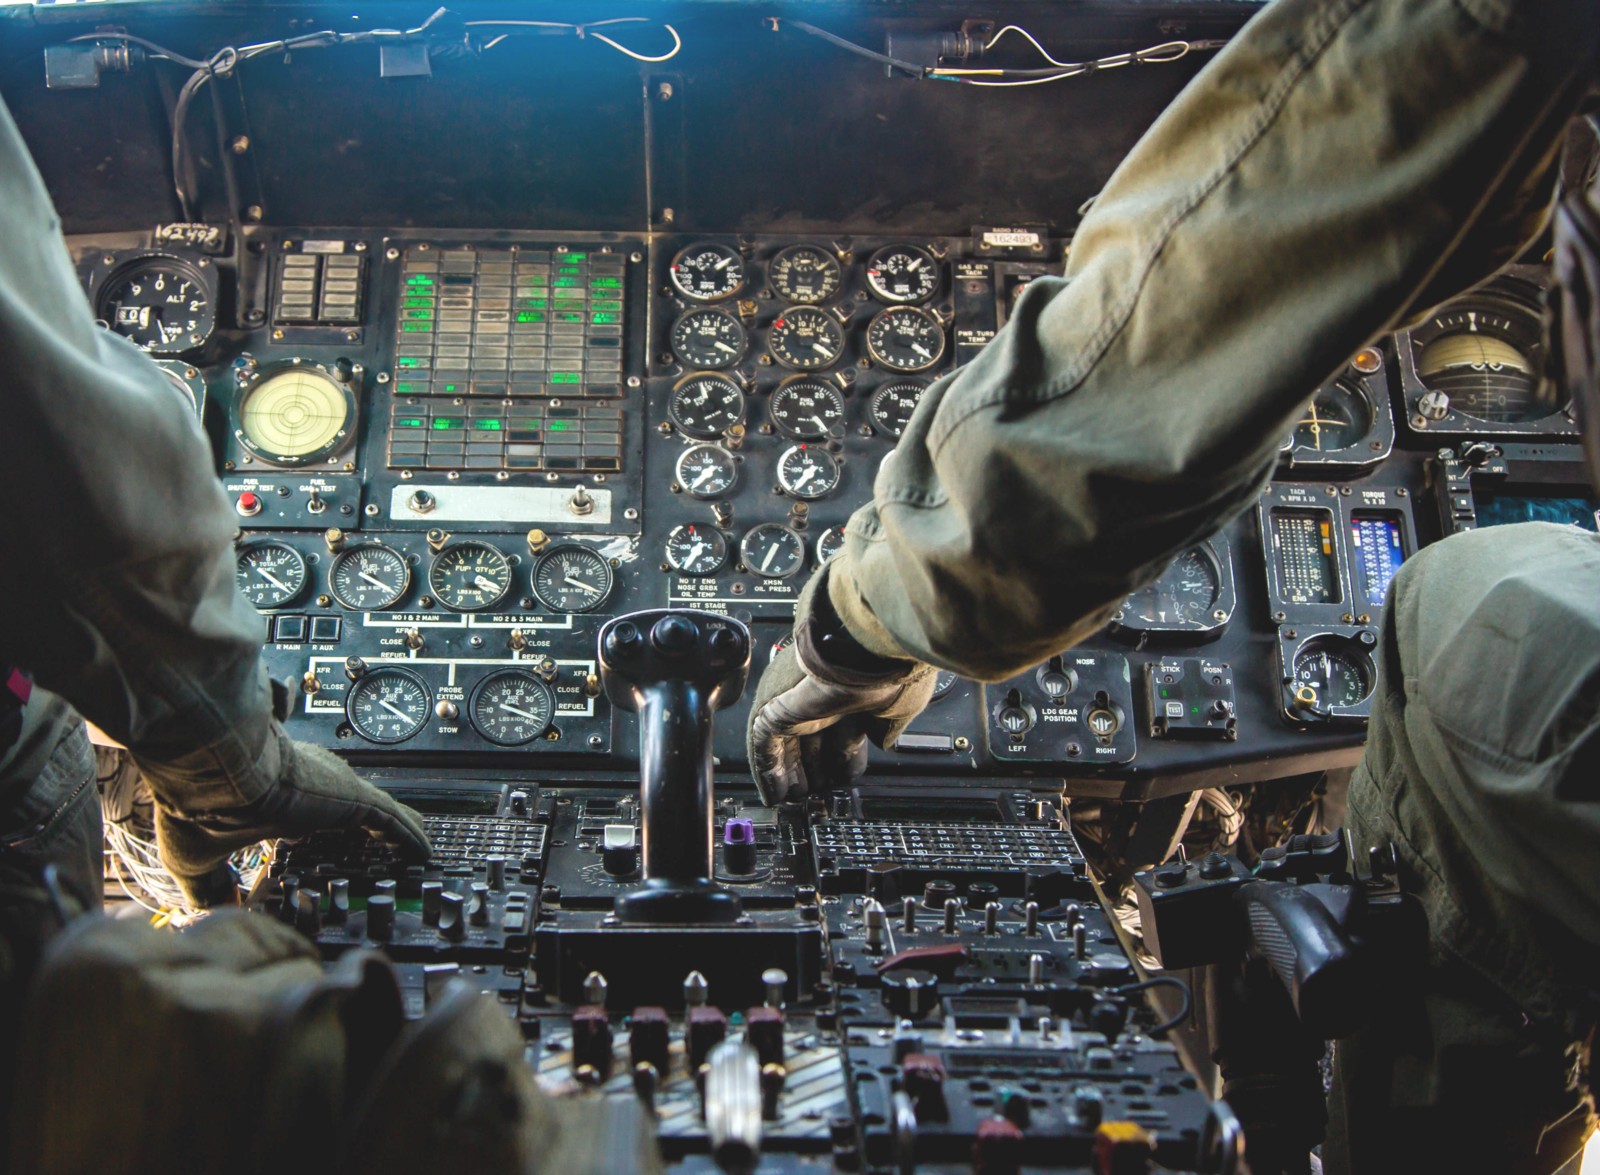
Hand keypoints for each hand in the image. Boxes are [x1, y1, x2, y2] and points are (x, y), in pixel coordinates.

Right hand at [155, 739, 430, 906]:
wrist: (217, 769)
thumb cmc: (202, 804)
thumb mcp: (194, 856)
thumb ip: (206, 885)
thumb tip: (209, 910)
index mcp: (270, 793)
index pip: (301, 813)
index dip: (313, 832)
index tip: (319, 852)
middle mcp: (308, 784)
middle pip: (346, 809)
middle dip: (360, 831)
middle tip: (378, 858)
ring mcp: (335, 788)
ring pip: (376, 812)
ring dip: (394, 833)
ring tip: (409, 853)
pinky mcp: (356, 797)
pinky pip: (394, 820)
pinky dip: (409, 837)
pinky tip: (425, 855)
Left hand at [747, 570, 935, 804]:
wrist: (864, 647)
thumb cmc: (888, 667)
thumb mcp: (899, 704)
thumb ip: (889, 725)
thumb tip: (884, 741)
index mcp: (851, 688)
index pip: (843, 729)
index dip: (843, 757)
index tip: (843, 778)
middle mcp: (821, 693)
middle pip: (812, 738)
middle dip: (814, 768)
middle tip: (818, 794)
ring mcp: (796, 700)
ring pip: (786, 744)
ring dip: (790, 775)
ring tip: (796, 800)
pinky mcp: (775, 708)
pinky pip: (764, 746)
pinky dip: (769, 771)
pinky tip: (776, 793)